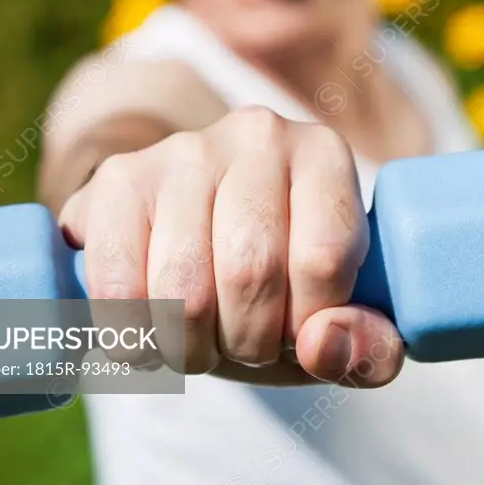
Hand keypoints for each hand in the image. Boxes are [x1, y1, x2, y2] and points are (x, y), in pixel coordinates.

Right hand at [59, 106, 404, 387]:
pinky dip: (132, 336)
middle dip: (246, 339)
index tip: (296, 330)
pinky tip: (146, 327)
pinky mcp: (118, 178)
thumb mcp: (334, 322)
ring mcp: (181, 150)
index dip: (308, 324)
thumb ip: (366, 349)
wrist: (188, 245)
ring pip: (183, 289)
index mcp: (323, 155)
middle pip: (250, 272)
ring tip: (196, 333)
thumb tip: (323, 347)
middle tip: (241, 340)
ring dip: (188, 346)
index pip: (324, 258)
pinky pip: (117, 286)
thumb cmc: (278, 286)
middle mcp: (257, 135)